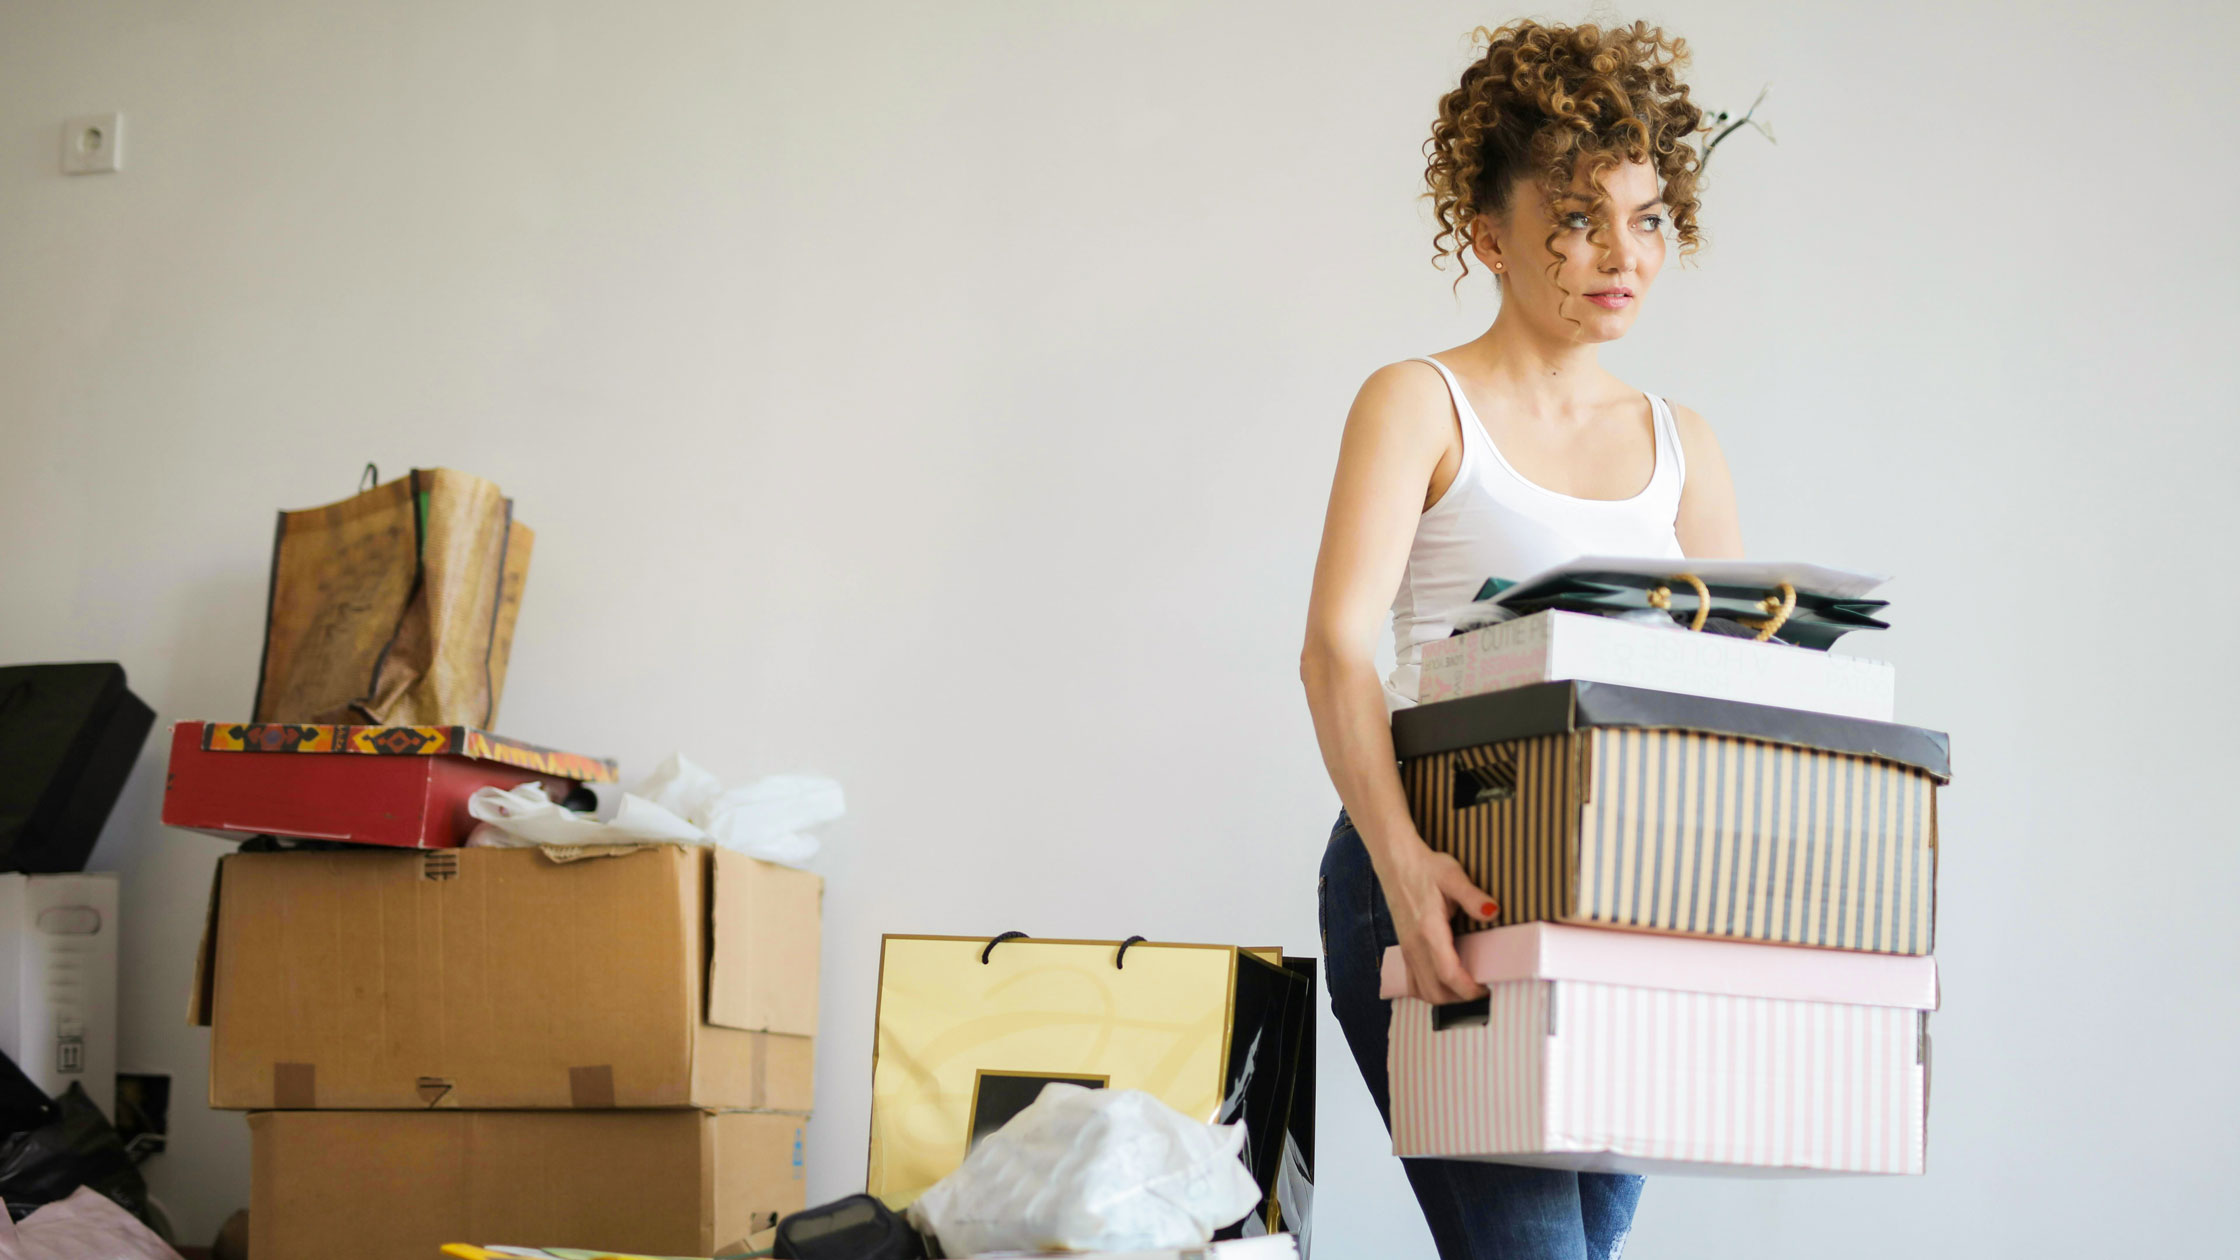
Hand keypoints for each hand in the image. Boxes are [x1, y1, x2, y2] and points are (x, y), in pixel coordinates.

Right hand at [1377, 839, 1499, 1004]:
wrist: (1396, 862)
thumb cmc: (1425, 868)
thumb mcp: (1453, 876)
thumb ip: (1473, 897)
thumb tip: (1493, 912)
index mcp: (1428, 931)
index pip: (1448, 975)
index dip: (1468, 990)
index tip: (1486, 989)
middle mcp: (1414, 946)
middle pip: (1435, 992)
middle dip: (1460, 999)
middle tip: (1482, 990)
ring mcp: (1407, 949)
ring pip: (1422, 991)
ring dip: (1445, 997)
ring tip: (1467, 988)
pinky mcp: (1405, 948)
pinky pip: (1414, 983)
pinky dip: (1430, 991)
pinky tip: (1445, 984)